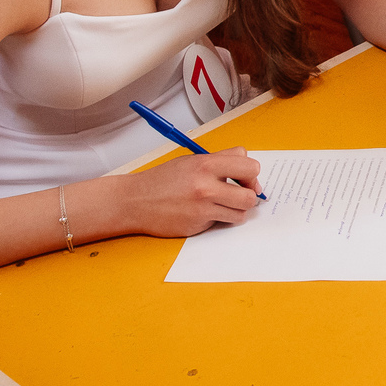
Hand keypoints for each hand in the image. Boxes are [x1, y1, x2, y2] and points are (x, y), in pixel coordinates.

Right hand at [123, 148, 263, 236]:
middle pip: (250, 196)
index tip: (245, 178)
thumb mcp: (192, 160)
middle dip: (248, 196)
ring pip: (241, 214)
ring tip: (222, 204)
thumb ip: (221, 160)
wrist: (135, 200)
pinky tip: (205, 212)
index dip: (251, 174)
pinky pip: (223, 223)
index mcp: (205, 164)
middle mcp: (205, 187)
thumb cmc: (163, 180)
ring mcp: (202, 208)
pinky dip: (219, 219)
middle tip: (239, 195)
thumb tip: (250, 172)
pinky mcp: (197, 225)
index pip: (250, 166)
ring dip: (236, 210)